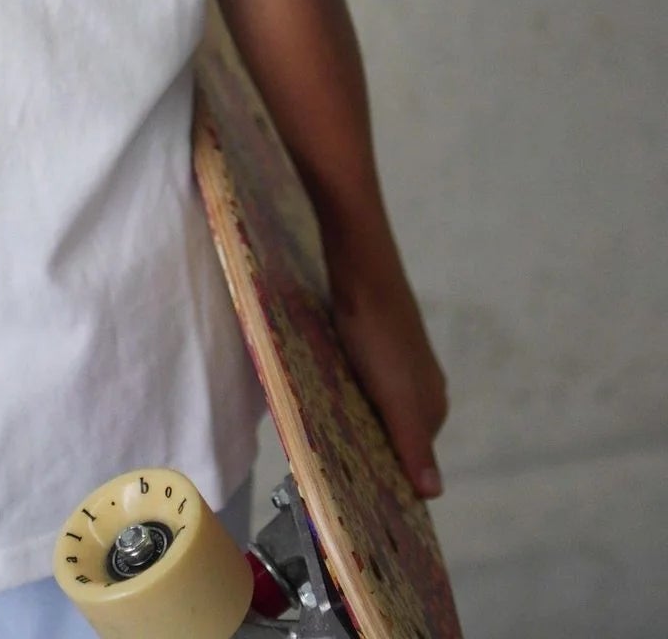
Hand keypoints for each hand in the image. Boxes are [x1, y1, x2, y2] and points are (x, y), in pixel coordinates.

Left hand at [326, 257, 449, 501]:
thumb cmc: (377, 335)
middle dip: (371, 447)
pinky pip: (368, 382)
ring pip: (380, 407)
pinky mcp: (382, 345)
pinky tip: (332, 391)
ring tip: (328, 429)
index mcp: (433, 406)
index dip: (387, 473)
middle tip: (335, 462)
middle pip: (396, 433)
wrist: (362, 270)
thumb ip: (413, 442)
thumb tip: (435, 493)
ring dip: (359, 420)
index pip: (413, 458)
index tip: (356, 488)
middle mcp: (425, 387)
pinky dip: (353, 393)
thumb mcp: (394, 396)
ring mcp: (404, 364)